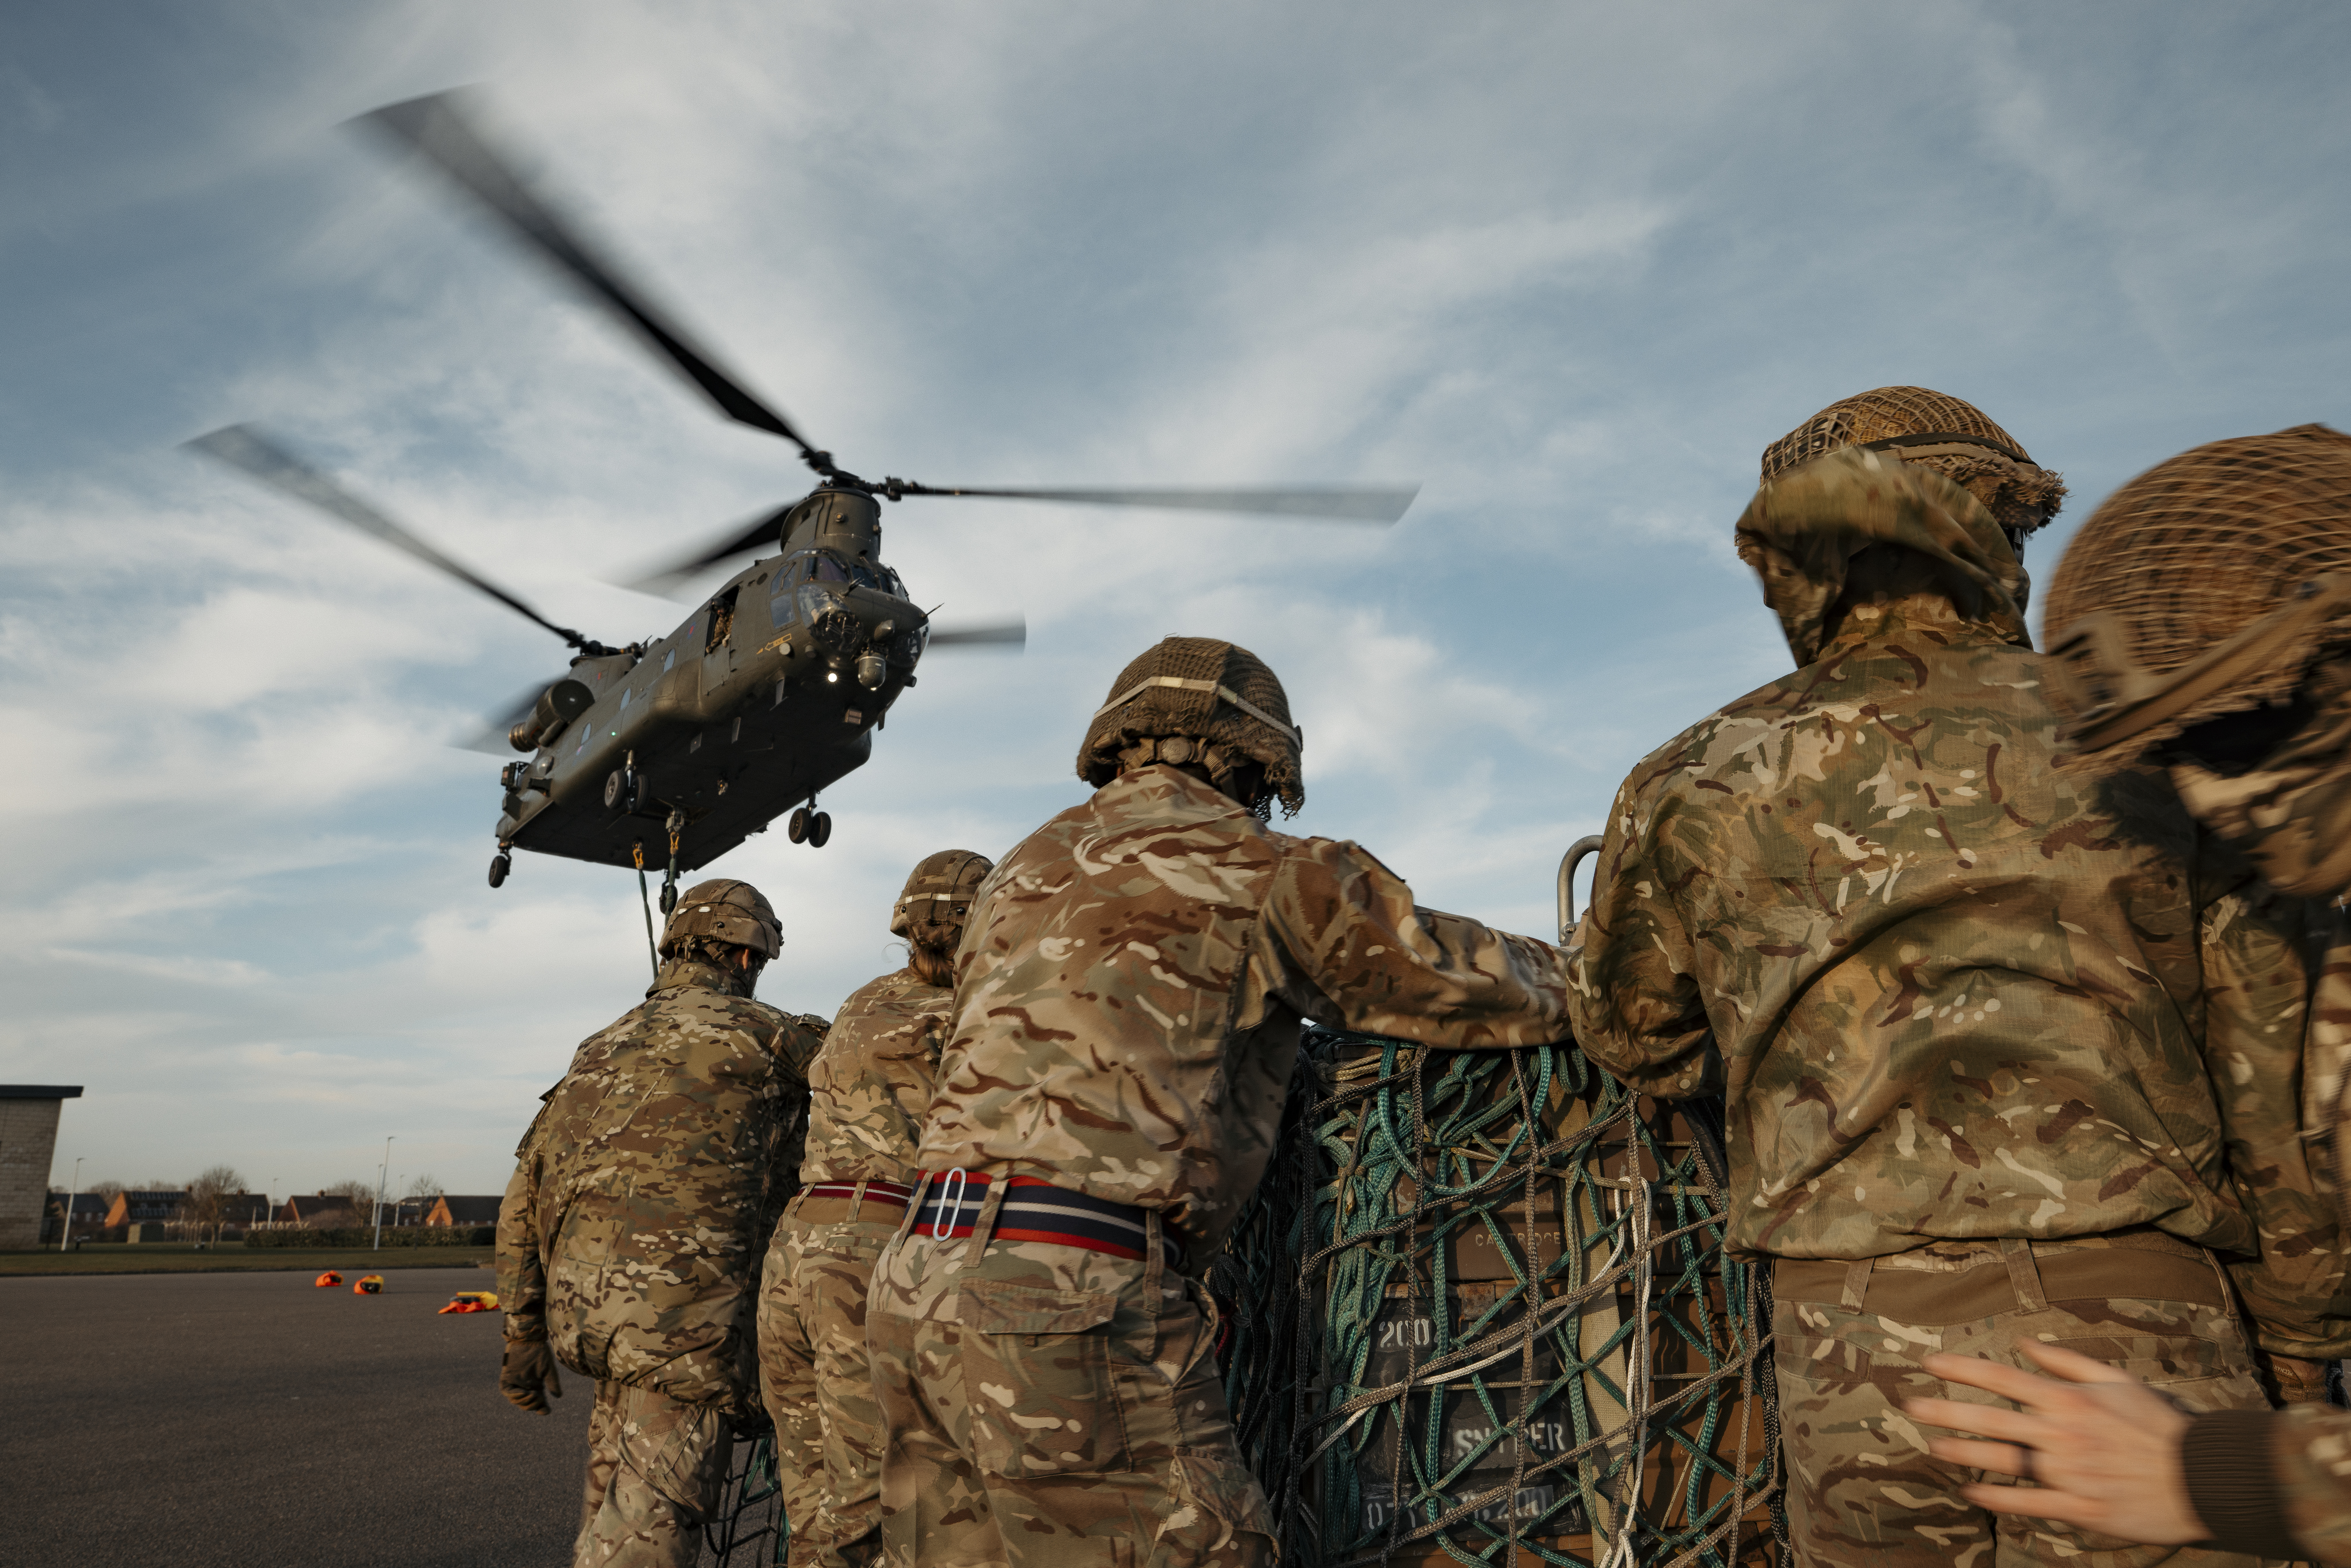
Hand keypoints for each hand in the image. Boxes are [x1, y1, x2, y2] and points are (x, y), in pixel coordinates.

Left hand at [500, 1335, 563, 1412]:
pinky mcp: (506, 1379)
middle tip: (539, 1397)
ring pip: (516, 1401)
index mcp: (536, 1386)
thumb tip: (558, 1396)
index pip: (539, 1402)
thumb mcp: (548, 1369)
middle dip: (533, 1405)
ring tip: (532, 1394)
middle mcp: (525, 1387)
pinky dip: (514, 1395)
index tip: (546, 1411)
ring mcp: (515, 1384)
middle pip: (527, 1405)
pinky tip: (522, 1392)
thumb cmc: (539, 1352)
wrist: (528, 1340)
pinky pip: (507, 1392)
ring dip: (524, 1401)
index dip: (542, 1409)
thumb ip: (552, 1382)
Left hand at [1901, 1340, 2202, 1545]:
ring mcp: (2070, 1472)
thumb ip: (2067, 1362)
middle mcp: (2063, 1434)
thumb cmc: (2160, 1425)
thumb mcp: (2117, 1380)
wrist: (2202, 1475)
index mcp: (2069, 1401)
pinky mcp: (2082, 1507)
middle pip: (1991, 1418)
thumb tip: (2026, 1343)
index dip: (1962, 1369)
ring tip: (1931, 1445)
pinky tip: (1970, 1492)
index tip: (1928, 1363)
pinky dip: (1997, 1498)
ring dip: (1963, 1452)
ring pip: (2004, 1460)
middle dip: (1945, 1410)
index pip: (2003, 1378)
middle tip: (1909, 1404)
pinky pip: (2030, 1503)